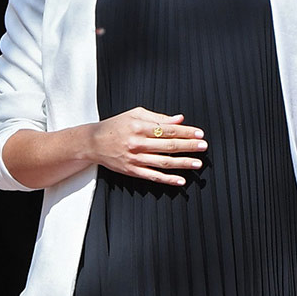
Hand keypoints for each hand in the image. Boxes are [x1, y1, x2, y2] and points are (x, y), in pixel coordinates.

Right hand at [87, 107, 204, 185]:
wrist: (93, 142)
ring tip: (197, 163)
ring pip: (163, 162)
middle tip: (203, 147)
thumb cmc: (115, 126)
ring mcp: (135, 158)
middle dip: (189, 146)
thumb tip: (179, 119)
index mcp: (139, 126)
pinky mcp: (132, 171)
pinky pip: (153, 176)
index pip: (168, 129)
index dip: (186, 132)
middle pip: (169, 145)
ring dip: (183, 163)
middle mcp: (138, 143)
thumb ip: (158, 117)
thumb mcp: (135, 114)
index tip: (199, 134)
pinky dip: (168, 179)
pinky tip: (181, 180)